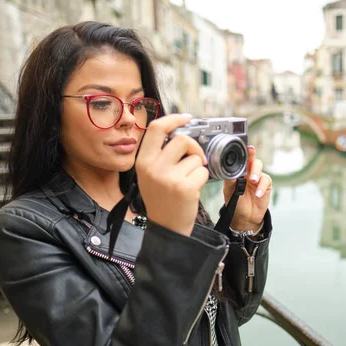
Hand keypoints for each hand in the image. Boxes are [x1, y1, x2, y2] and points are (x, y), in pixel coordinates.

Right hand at [135, 114, 207, 235]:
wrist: (166, 228)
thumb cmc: (162, 199)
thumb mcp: (150, 174)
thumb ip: (160, 154)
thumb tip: (180, 131)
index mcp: (143, 161)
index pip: (157, 128)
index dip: (174, 119)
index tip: (186, 118)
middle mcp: (153, 168)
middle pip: (181, 139)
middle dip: (194, 147)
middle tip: (196, 158)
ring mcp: (169, 177)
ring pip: (194, 157)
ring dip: (197, 167)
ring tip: (188, 180)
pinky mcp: (185, 187)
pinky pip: (202, 171)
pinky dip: (202, 179)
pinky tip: (192, 190)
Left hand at [223, 145, 271, 231]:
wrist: (243, 217)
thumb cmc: (235, 202)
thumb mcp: (229, 190)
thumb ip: (230, 179)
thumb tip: (230, 171)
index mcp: (240, 171)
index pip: (243, 159)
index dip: (246, 153)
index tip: (247, 148)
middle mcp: (249, 172)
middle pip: (253, 161)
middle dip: (252, 159)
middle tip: (250, 161)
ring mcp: (258, 178)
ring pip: (260, 169)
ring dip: (257, 173)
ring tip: (253, 180)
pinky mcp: (266, 186)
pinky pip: (266, 181)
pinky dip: (262, 187)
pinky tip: (258, 194)